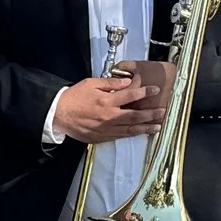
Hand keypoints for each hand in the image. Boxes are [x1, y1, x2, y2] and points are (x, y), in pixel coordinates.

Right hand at [51, 74, 166, 145]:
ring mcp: (106, 129)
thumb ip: (110, 84)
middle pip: (135, 116)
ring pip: (130, 129)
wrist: (58, 114)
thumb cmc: (73, 97)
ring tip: (157, 126)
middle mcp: (109, 117)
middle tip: (162, 112)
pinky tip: (139, 132)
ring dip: (145, 128)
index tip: (155, 90)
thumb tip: (127, 82)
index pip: (131, 96)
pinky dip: (131, 134)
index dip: (145, 92)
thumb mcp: (91, 83)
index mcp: (107, 101)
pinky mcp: (101, 137)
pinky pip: (120, 136)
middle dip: (151, 114)